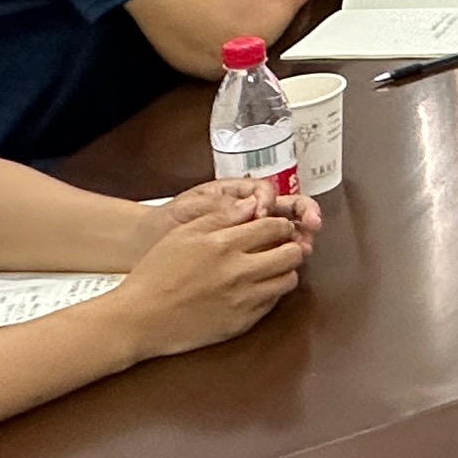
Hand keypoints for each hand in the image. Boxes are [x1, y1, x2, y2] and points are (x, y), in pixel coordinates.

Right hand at [107, 202, 310, 358]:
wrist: (141, 318)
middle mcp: (239, 272)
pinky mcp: (242, 322)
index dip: (281, 224)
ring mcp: (243, 300)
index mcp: (224, 244)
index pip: (274, 226)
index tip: (278, 226)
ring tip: (270, 267)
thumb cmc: (157, 273)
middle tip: (281, 246)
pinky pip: (273, 303)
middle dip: (290, 245)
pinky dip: (271, 292)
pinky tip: (256, 287)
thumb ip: (221, 216)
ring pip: (288, 280)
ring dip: (285, 270)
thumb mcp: (183, 233)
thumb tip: (252, 205)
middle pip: (290, 254)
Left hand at [155, 177, 322, 249]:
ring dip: (300, 236)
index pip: (266, 191)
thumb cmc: (167, 223)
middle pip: (286, 208)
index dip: (273, 201)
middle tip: (312, 224)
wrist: (146, 246)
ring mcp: (249, 235)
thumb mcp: (190, 209)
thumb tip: (253, 203)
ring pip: (285, 231)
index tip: (268, 213)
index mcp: (236, 196)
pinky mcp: (248, 259)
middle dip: (302, 214)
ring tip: (305, 246)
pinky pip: (273, 255)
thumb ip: (221, 205)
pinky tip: (289, 266)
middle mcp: (247, 212)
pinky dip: (285, 259)